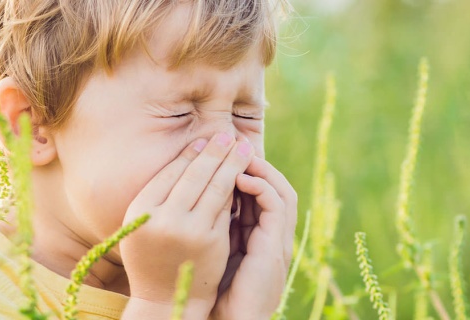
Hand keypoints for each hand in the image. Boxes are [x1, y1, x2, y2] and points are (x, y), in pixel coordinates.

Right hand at [120, 133, 254, 318]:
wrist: (164, 300)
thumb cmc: (150, 257)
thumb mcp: (140, 225)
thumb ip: (156, 196)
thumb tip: (189, 156)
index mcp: (140, 210)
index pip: (170, 173)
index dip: (189, 154)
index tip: (203, 140)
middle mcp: (163, 218)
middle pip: (194, 175)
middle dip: (214, 151)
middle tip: (227, 134)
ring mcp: (190, 230)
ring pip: (215, 187)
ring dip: (231, 163)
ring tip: (241, 147)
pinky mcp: (212, 241)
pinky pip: (226, 207)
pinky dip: (236, 188)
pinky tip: (243, 174)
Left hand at [211, 157, 297, 319]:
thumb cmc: (213, 291)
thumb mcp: (211, 249)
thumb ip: (210, 226)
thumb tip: (189, 198)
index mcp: (257, 235)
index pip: (257, 192)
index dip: (241, 170)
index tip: (219, 153)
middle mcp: (271, 236)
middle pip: (273, 186)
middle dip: (253, 162)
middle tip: (231, 143)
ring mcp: (276, 241)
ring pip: (280, 191)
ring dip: (261, 169)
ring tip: (237, 153)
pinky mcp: (275, 248)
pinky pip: (277, 206)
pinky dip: (262, 187)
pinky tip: (240, 178)